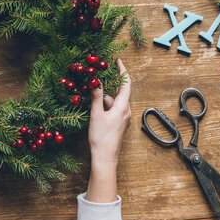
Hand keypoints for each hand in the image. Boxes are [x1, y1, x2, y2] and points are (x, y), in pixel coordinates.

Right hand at [86, 58, 130, 202]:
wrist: (105, 158)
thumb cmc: (101, 137)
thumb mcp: (96, 114)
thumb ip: (96, 97)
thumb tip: (96, 82)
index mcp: (123, 107)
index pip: (126, 84)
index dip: (123, 71)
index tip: (118, 62)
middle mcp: (126, 112)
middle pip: (120, 92)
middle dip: (110, 84)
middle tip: (101, 75)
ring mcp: (124, 119)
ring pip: (115, 102)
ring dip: (105, 97)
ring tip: (92, 94)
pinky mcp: (119, 125)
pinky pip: (114, 109)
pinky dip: (106, 105)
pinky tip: (95, 107)